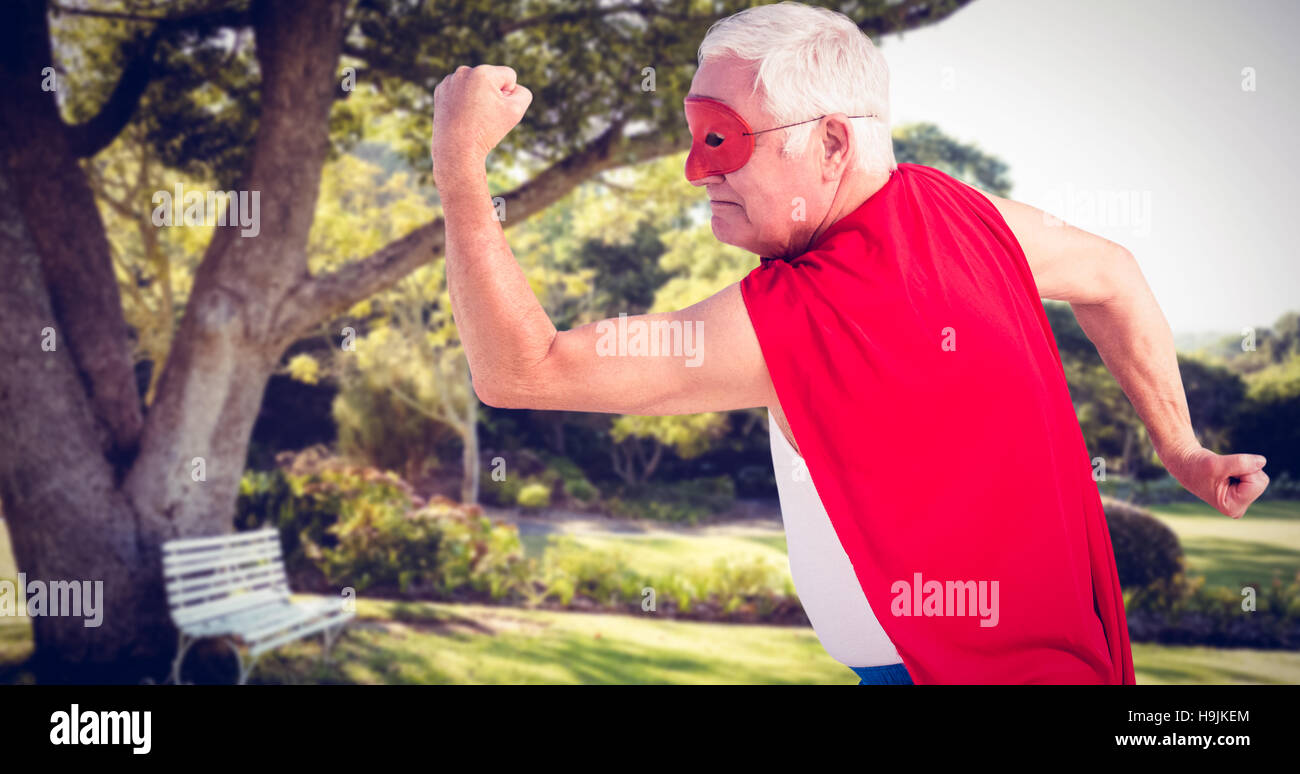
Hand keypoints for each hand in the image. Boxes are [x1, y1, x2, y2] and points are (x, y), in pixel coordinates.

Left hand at [431, 64, 531, 184]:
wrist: (457, 148)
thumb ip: (523, 93)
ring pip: (474, 83)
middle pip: (490, 78)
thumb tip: (511, 86)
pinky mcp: (440, 90)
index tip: (497, 110)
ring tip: (472, 115)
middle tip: (484, 115)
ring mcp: (450, 80)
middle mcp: (464, 71)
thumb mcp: (516, 111)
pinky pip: (460, 90)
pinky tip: (461, 114)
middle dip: (492, 93)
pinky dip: (463, 100)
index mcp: (484, 72)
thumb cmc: (488, 130)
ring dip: (477, 95)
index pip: (509, 76)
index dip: (509, 95)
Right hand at [1163, 445, 1268, 518]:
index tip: (1223, 471)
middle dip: (1244, 470)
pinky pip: (1255, 475)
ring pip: (1259, 477)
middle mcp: (1239, 508)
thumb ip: (1241, 463)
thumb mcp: (1216, 464)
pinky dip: (1242, 469)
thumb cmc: (1197, 466)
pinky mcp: (1242, 494)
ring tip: (1223, 472)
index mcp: (1232, 507)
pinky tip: (1226, 474)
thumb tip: (1262, 461)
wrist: (1187, 464)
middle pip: (1261, 480)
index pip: (1258, 483)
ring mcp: (1241, 502)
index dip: (1243, 470)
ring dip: (1242, 468)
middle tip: (1223, 471)